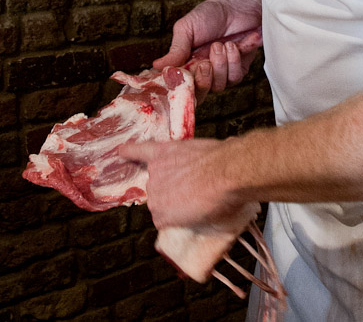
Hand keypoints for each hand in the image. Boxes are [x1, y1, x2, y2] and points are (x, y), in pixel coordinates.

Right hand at [119, 139, 244, 228]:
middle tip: (196, 188)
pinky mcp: (161, 154)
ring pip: (157, 176)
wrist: (230, 174)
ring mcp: (156, 174)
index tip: (191, 207)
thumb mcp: (211, 221)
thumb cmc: (224, 198)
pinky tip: (122, 151)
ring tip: (191, 172)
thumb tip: (200, 211)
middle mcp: (154, 197)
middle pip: (160, 196)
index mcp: (164, 217)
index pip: (164, 217)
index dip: (179, 211)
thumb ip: (196, 217)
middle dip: (176, 193)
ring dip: (169, 174)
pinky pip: (140, 151)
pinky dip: (131, 151)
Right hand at [153, 0, 261, 101]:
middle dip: (203, 80)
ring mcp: (221, 74)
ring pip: (218, 86)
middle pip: (200, 94)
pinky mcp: (238, 71)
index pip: (182, 86)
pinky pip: (235, 78)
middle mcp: (204, 73)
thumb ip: (176, 50)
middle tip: (204, 63)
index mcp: (187, 65)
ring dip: (220, 64)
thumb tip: (157, 66)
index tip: (186, 72)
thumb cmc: (209, 15)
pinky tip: (233, 46)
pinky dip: (233, 61)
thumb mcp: (186, 30)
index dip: (184, 85)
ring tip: (220, 45)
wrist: (236, 7)